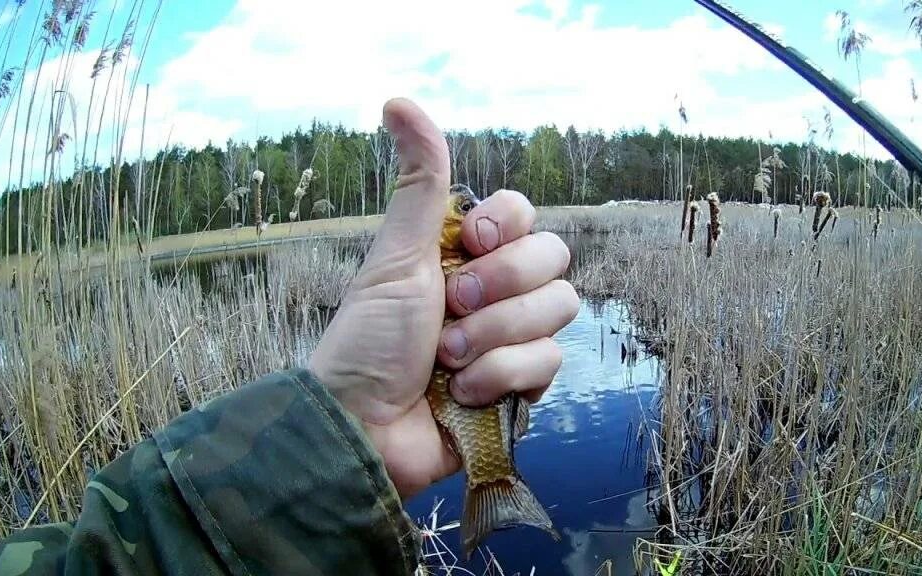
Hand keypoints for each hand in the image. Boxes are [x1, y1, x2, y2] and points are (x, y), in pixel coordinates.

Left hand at [308, 99, 579, 498]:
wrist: (363, 428)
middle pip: (554, 259)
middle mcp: (496, 291)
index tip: (465, 244)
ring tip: (445, 358)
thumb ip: (420, 181)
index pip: (526, 215)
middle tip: (449, 309)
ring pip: (559, 310)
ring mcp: (513, 338)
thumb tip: (398, 100)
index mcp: (466, 255)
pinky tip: (460, 393)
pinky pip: (550, 362)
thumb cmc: (369, 339)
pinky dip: (499, 376)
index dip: (506, 227)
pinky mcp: (523, 387)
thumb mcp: (397, 254)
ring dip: (494, 335)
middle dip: (499, 287)